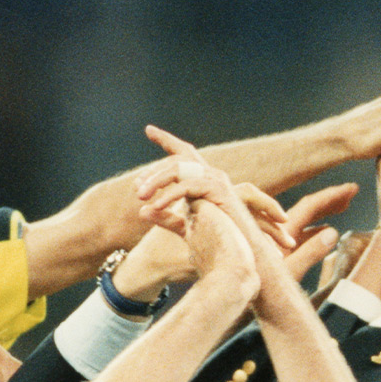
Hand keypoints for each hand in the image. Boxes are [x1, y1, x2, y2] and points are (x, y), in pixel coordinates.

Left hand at [139, 127, 270, 241]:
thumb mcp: (185, 227)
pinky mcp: (218, 189)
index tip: (149, 130)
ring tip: (140, 196)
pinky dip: (169, 195)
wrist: (243, 251)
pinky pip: (187, 186)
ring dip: (157, 181)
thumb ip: (165, 217)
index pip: (184, 153)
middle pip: (177, 158)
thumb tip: (141, 210)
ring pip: (179, 168)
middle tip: (137, 190)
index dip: (167, 140)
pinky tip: (155, 206)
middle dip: (154, 171)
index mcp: (204, 179)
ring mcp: (216, 179)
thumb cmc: (219, 240)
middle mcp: (211, 174)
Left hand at [266, 181, 356, 282]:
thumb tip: (333, 232)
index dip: (330, 196)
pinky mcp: (277, 251)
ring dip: (324, 211)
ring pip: (303, 219)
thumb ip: (310, 253)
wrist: (242, 298)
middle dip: (330, 198)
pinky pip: (299, 233)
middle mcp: (279, 232)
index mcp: (282, 232)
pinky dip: (316, 228)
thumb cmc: (261, 288)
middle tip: (352, 191)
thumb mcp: (288, 272)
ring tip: (345, 205)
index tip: (350, 189)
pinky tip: (328, 230)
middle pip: (306, 207)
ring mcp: (278, 240)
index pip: (309, 206)